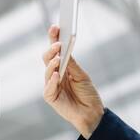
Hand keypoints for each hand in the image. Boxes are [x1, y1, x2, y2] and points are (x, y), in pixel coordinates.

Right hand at [42, 23, 103, 137]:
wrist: (92, 114)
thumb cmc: (88, 94)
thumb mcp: (82, 76)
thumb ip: (72, 64)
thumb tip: (63, 48)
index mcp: (62, 67)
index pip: (55, 50)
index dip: (53, 38)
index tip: (56, 26)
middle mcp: (54, 74)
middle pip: (48, 58)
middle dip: (51, 49)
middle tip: (57, 42)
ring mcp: (51, 85)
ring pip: (47, 71)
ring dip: (52, 64)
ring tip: (58, 58)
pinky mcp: (51, 97)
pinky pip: (49, 88)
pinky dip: (53, 81)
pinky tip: (57, 74)